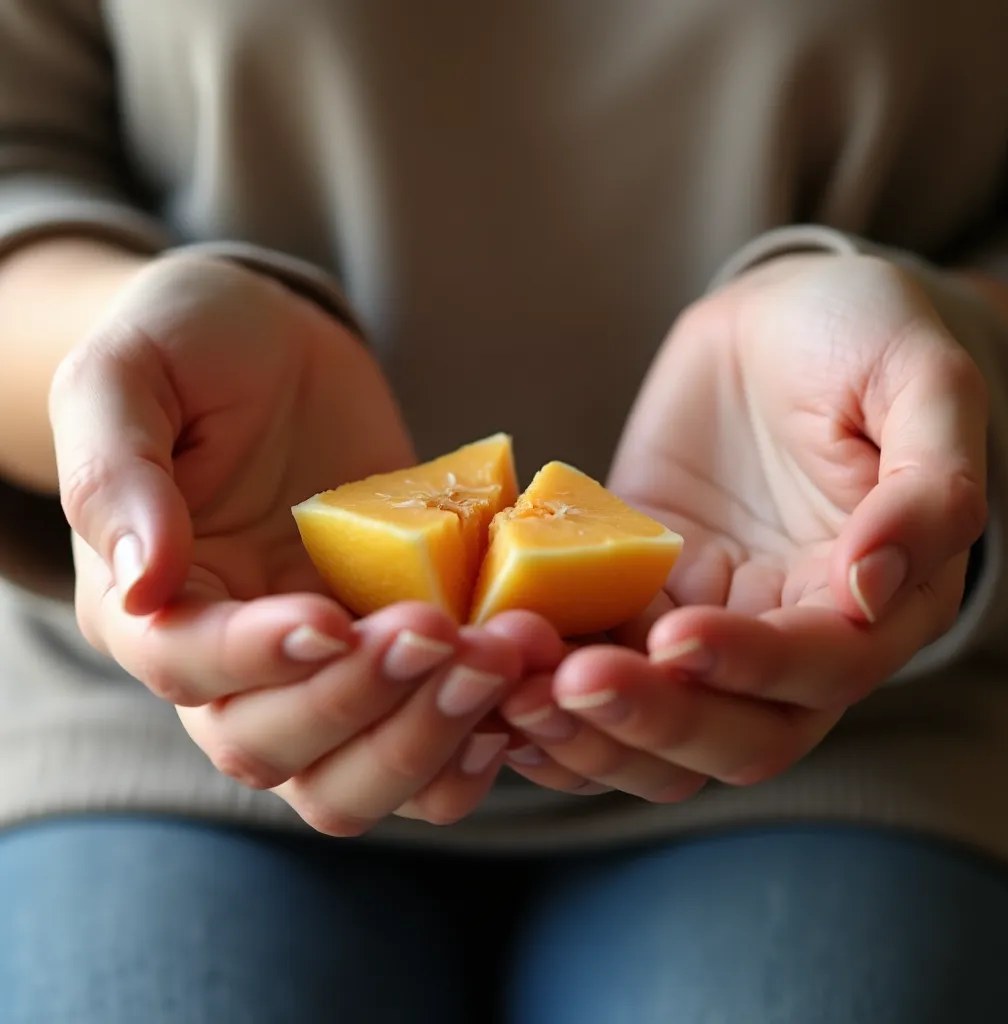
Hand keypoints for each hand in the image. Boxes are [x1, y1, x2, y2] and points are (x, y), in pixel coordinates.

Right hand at [51, 253, 525, 829]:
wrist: (279, 350)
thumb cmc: (193, 348)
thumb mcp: (128, 377)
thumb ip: (115, 474)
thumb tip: (142, 583)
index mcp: (150, 606)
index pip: (190, 667)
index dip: (260, 659)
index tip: (330, 618)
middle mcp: (233, 663)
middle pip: (276, 750)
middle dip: (364, 703)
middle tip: (441, 633)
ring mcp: (323, 668)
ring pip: (356, 776)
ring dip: (430, 735)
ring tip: (500, 657)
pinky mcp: (396, 654)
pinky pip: (429, 744)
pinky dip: (473, 741)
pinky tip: (519, 694)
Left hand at [499, 253, 987, 798]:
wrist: (772, 320)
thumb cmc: (859, 336)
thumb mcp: (922, 380)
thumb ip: (930, 486)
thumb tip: (872, 590)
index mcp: (877, 604)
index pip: (818, 673)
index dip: (749, 668)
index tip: (675, 637)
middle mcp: (790, 639)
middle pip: (731, 733)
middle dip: (650, 721)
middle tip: (565, 686)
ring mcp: (705, 625)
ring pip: (653, 727)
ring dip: (583, 728)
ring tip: (510, 690)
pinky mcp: (634, 600)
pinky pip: (592, 665)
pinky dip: (542, 689)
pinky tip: (488, 680)